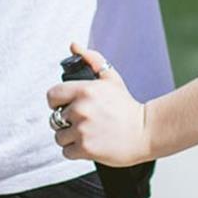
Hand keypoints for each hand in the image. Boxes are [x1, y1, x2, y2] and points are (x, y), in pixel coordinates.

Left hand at [45, 43, 152, 166]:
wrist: (145, 132)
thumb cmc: (127, 106)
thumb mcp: (111, 78)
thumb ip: (92, 59)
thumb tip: (74, 46)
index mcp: (84, 90)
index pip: (51, 96)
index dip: (57, 102)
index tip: (66, 106)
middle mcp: (80, 109)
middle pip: (54, 118)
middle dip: (66, 121)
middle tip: (83, 122)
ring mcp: (82, 130)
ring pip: (59, 136)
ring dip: (69, 137)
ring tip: (87, 133)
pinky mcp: (86, 148)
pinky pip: (66, 151)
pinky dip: (75, 151)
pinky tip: (89, 144)